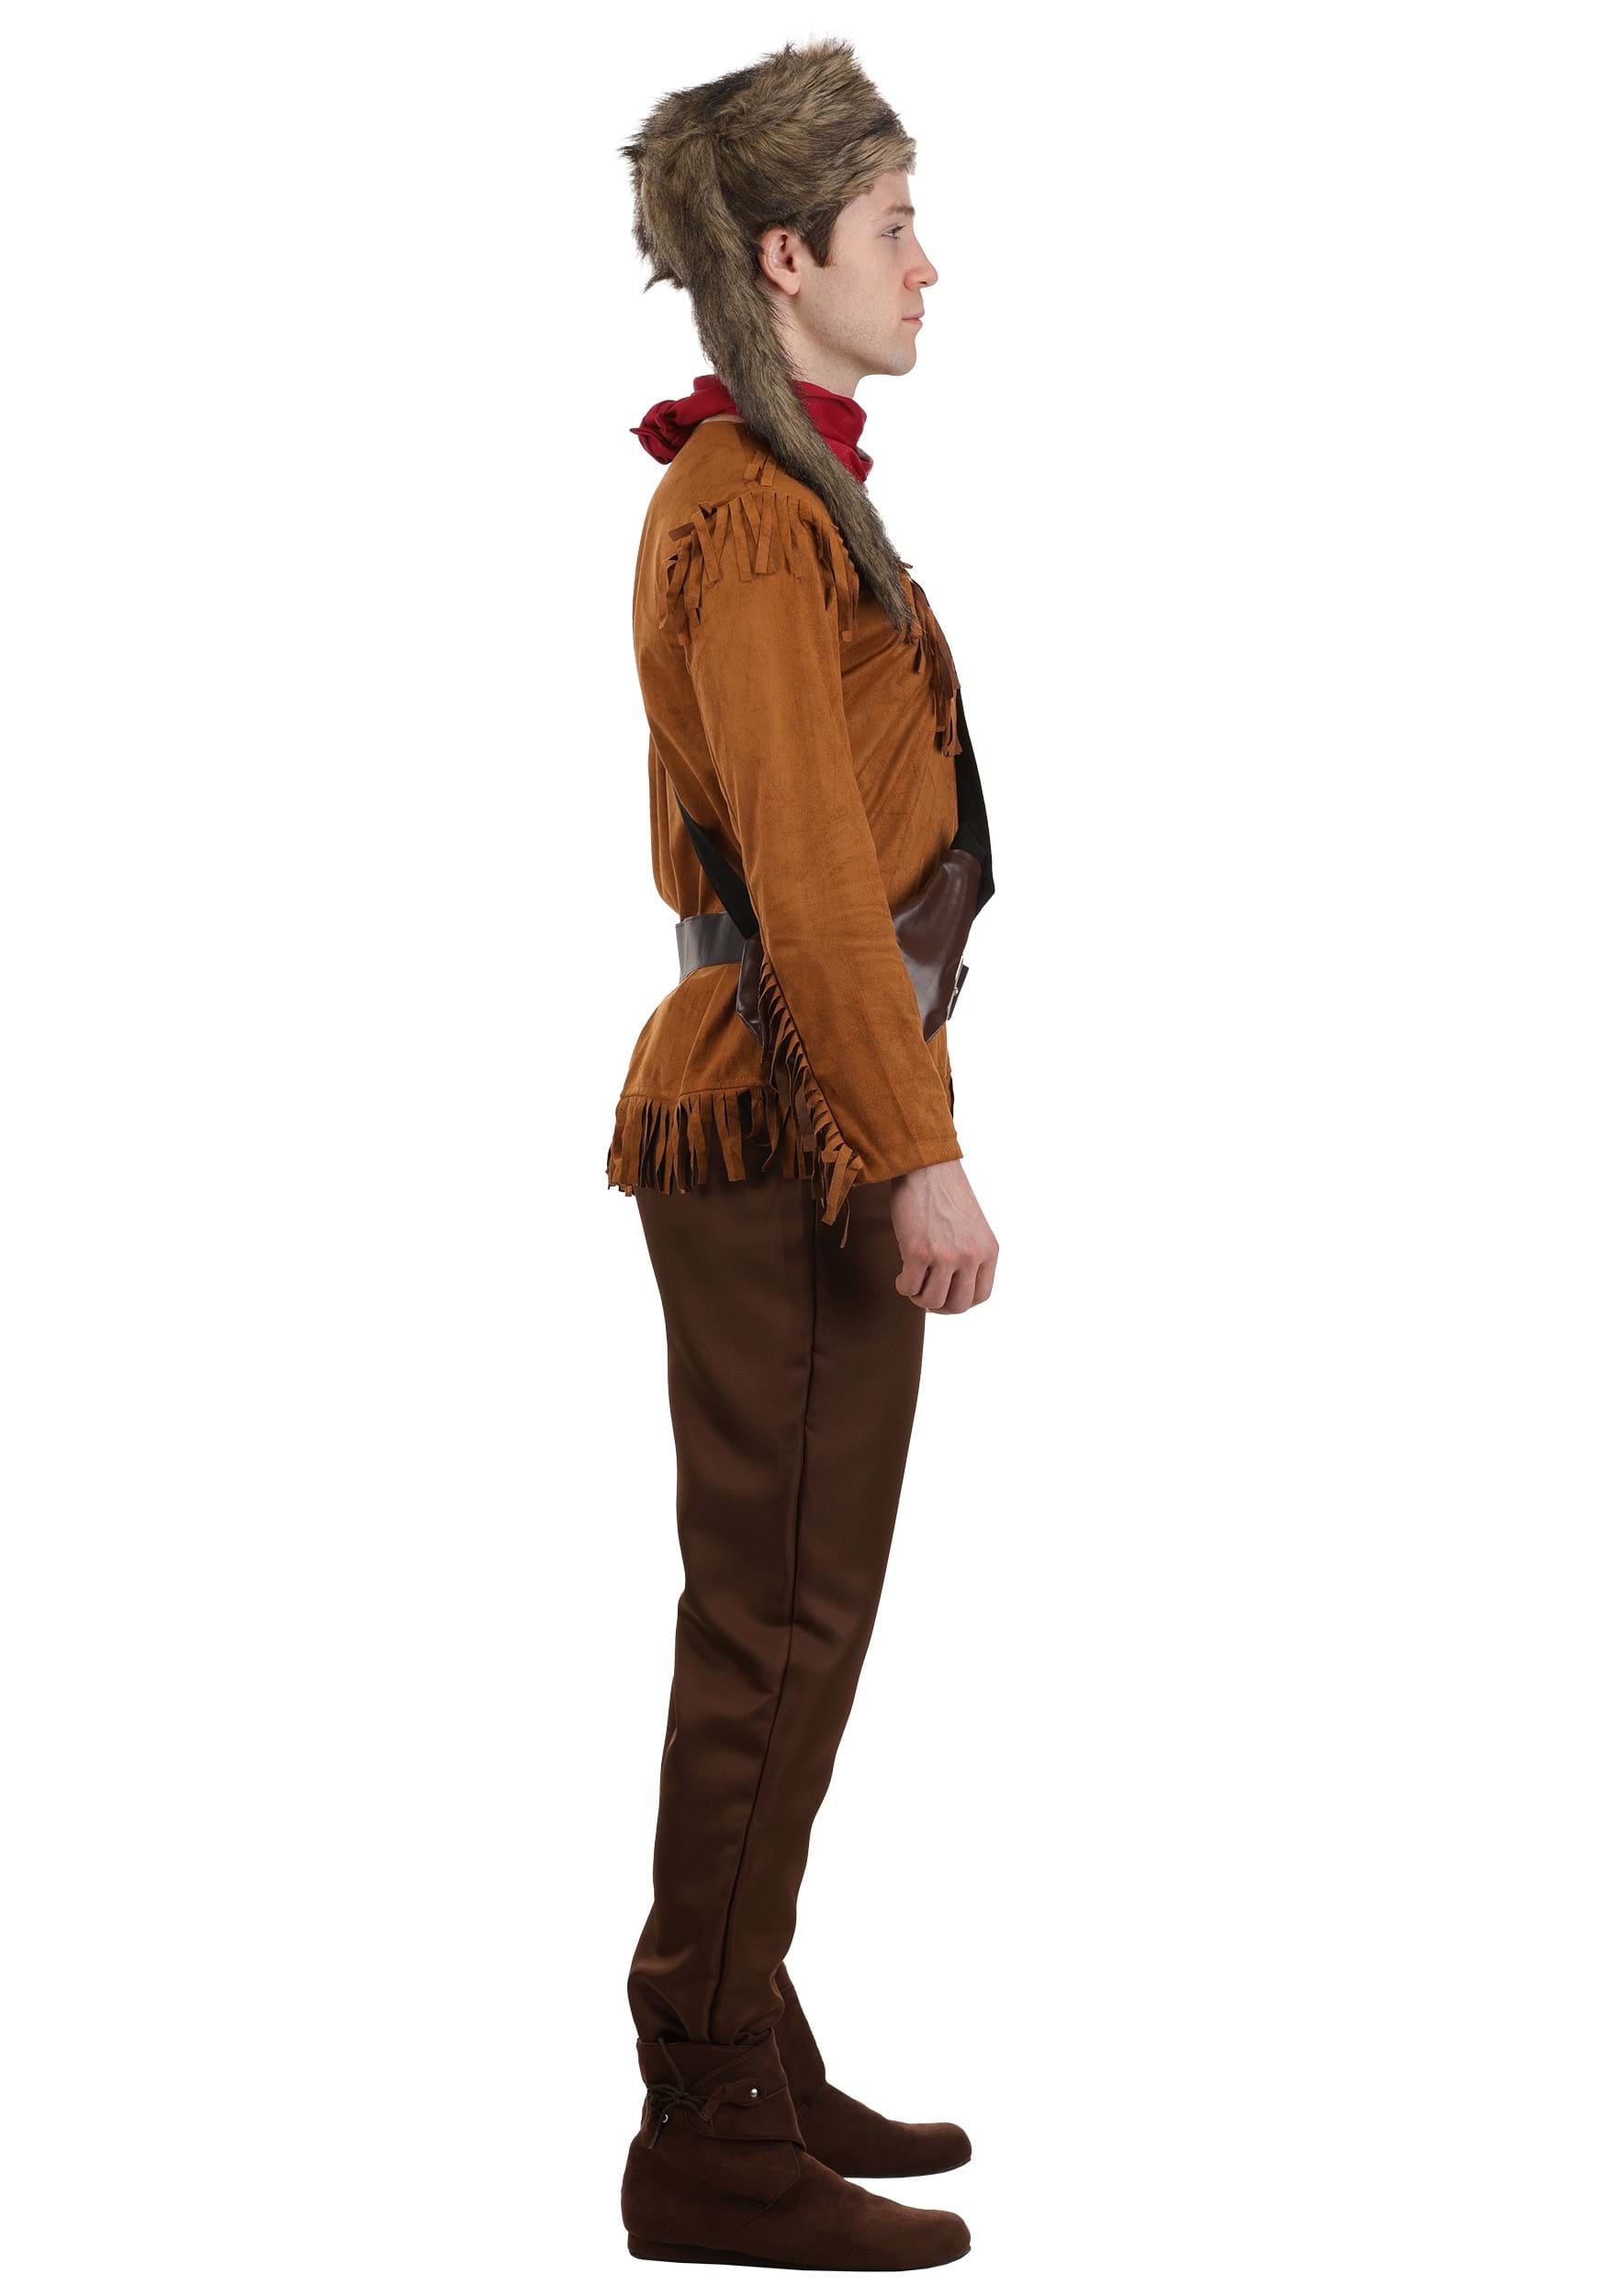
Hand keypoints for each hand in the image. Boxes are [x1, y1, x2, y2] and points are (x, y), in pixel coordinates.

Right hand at [889, 1160, 998, 1312]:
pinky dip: (903, 1285)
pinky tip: (901, 1273)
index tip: (945, 1297)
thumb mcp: (971, 1227)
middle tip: (925, 1295)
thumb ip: (970, 1255)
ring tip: (912, 1281)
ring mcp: (945, 1255)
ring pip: (932, 1301)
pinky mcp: (918, 1251)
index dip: (960, 1302)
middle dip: (939, 1306)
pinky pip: (909, 1287)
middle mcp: (971, 1256)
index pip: (980, 1296)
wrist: (925, 1167)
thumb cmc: (944, 1194)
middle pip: (958, 1305)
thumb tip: (952, 1288)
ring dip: (918, 1297)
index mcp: (988, 1250)